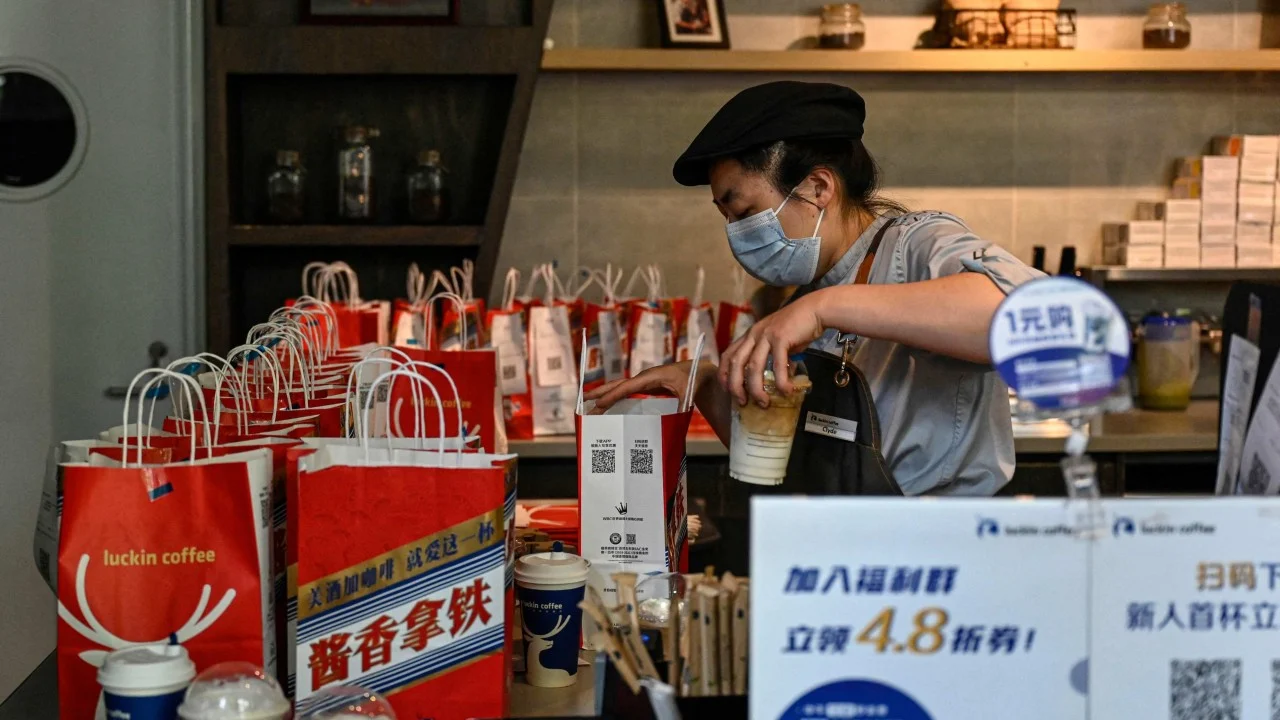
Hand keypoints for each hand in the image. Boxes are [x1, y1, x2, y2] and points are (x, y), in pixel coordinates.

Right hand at [583, 360, 715, 413]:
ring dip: (605, 396)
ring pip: (620, 388)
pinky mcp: (646, 388)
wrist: (699, 372)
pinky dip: (615, 399)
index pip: (628, 386)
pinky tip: (609, 409)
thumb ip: (679, 404)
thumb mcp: (688, 392)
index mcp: (651, 377)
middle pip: (617, 385)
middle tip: (583, 401)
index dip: (613, 395)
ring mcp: (644, 383)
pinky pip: (627, 393)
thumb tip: (672, 418)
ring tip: (590, 407)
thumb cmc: (693, 380)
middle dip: (600, 393)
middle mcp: (644, 378)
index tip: (599, 404)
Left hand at [719, 290, 825, 407]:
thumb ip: (771, 357)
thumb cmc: (797, 326)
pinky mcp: (781, 338)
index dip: (724, 374)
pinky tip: (786, 391)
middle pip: (736, 363)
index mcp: (750, 335)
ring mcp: (766, 335)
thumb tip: (774, 378)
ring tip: (763, 402)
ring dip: (756, 388)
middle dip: (735, 385)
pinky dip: (781, 381)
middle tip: (741, 402)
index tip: (727, 390)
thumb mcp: (777, 341)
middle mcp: (754, 334)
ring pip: (754, 366)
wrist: (815, 309)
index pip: (728, 355)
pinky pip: (777, 365)